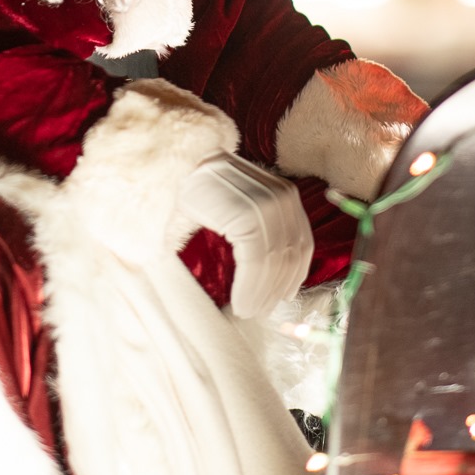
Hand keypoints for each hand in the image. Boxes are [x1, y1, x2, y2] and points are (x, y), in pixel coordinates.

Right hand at [178, 154, 314, 317]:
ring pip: (274, 263)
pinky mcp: (246, 214)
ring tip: (248, 311)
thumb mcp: (237, 208)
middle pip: (291, 256)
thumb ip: (257, 231)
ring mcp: (266, 204)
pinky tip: (240, 303)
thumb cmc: (199, 189)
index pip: (301, 243)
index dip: (294, 275)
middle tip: (259, 311)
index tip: (282, 297)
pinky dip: (250, 288)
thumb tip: (270, 275)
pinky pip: (256, 262)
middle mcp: (282, 197)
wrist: (173, 164)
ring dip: (262, 294)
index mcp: (284, 195)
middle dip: (276, 289)